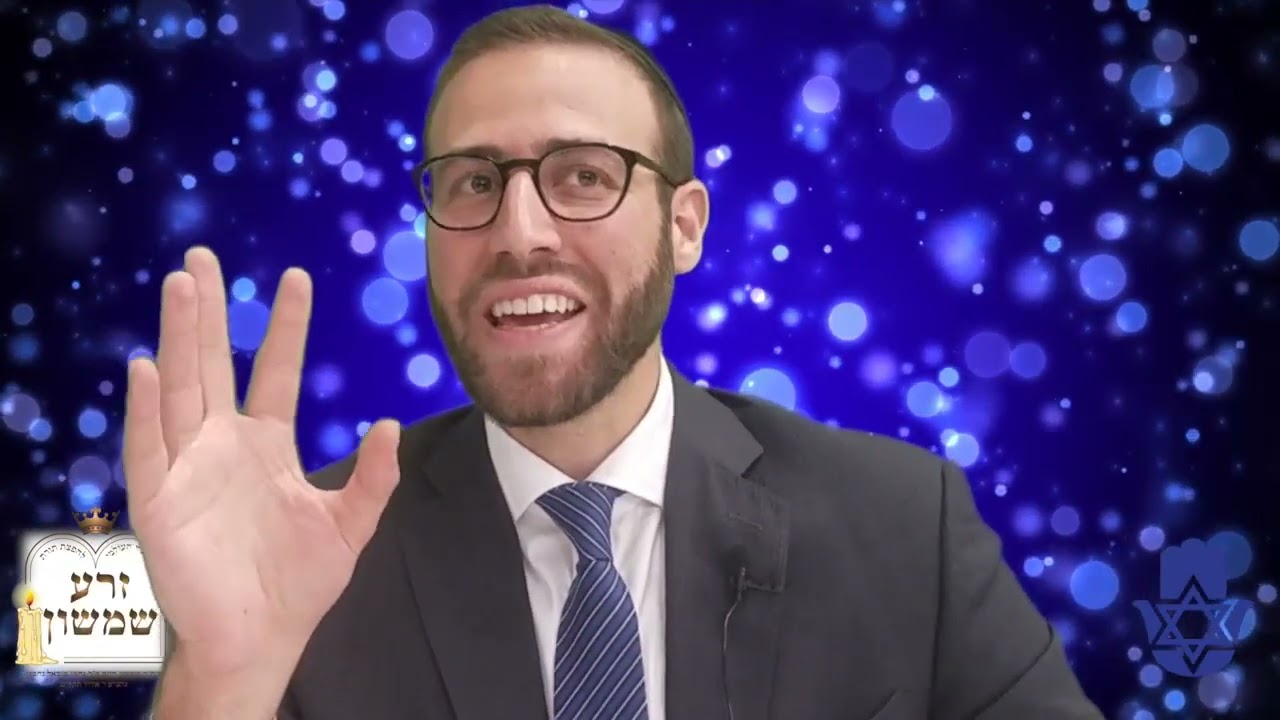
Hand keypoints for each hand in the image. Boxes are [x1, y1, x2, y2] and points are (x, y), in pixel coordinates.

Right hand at [123, 247, 400, 680]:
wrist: (259, 638)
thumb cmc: (299, 584)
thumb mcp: (350, 525)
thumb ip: (374, 478)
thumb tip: (391, 425)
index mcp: (268, 446)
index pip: (277, 371)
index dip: (286, 327)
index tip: (296, 277)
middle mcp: (224, 446)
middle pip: (215, 364)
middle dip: (210, 312)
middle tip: (202, 258)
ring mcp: (189, 469)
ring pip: (182, 390)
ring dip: (179, 338)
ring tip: (181, 287)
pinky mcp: (161, 501)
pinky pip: (151, 448)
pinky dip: (149, 410)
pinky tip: (151, 367)